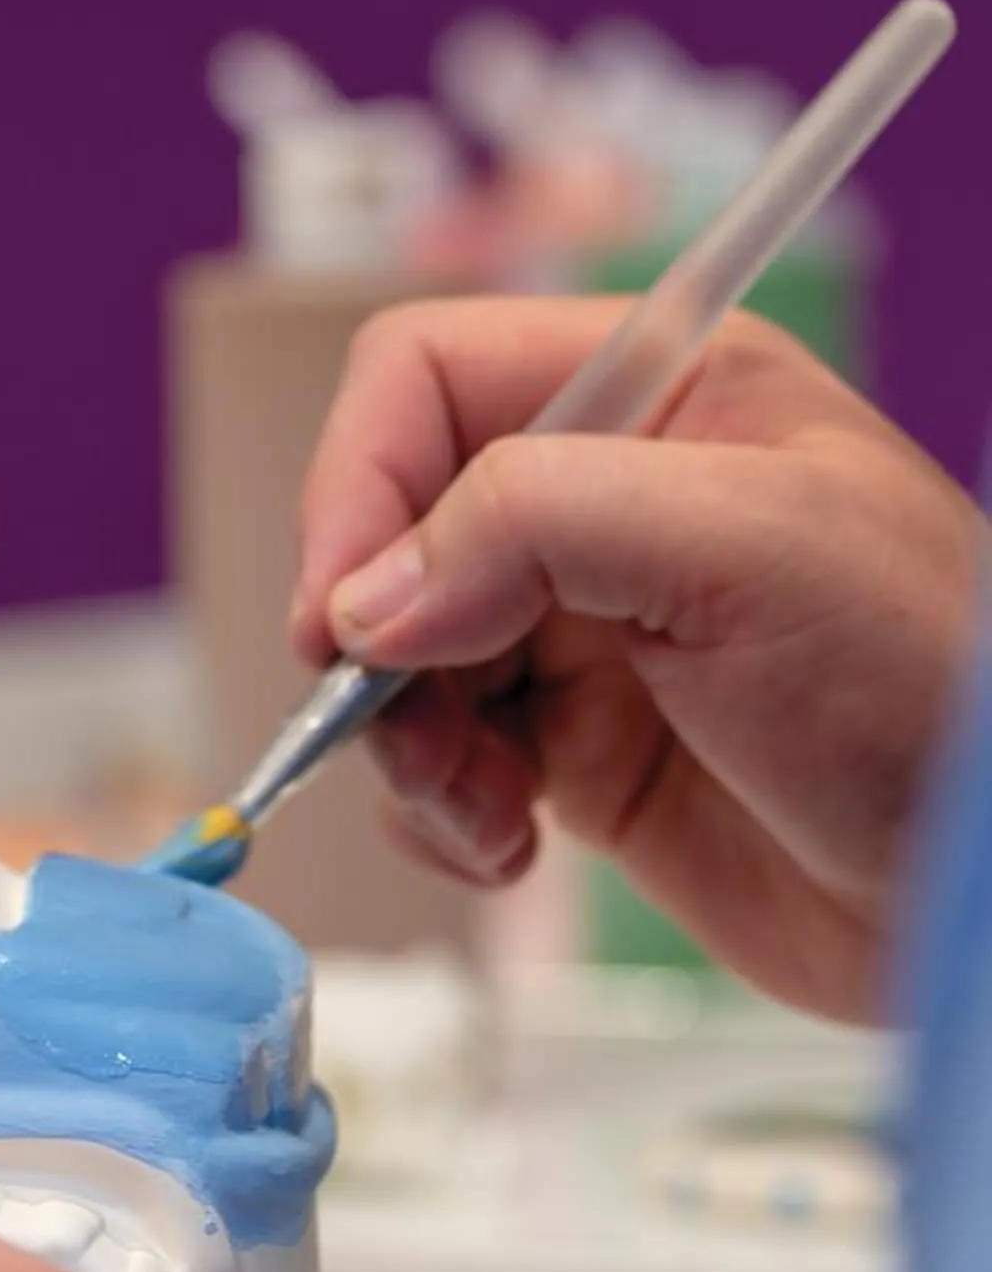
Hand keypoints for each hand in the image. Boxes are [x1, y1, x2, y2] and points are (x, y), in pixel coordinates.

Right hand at [295, 299, 985, 1023]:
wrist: (988, 894)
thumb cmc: (933, 693)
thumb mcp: (747, 548)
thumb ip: (533, 523)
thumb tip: (361, 606)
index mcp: (657, 394)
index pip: (423, 377)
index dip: (357, 480)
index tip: (343, 614)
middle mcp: (605, 498)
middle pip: (386, 528)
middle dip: (373, 641)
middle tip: (406, 727)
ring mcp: (583, 628)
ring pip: (392, 657)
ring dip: (404, 744)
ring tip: (487, 807)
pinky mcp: (574, 749)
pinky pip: (434, 760)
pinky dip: (439, 811)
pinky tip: (512, 844)